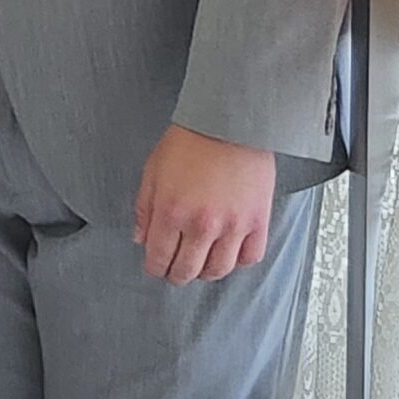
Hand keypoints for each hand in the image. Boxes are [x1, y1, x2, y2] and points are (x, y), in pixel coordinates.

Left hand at [134, 123, 276, 283]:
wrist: (229, 123)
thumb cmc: (190, 141)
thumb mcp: (153, 171)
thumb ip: (144, 209)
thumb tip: (141, 238)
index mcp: (170, 212)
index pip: (158, 257)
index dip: (154, 267)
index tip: (156, 267)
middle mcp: (201, 224)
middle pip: (187, 270)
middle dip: (176, 275)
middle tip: (175, 273)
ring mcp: (232, 226)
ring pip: (218, 270)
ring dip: (206, 273)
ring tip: (201, 266)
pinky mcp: (257, 221)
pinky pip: (249, 257)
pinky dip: (238, 262)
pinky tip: (229, 254)